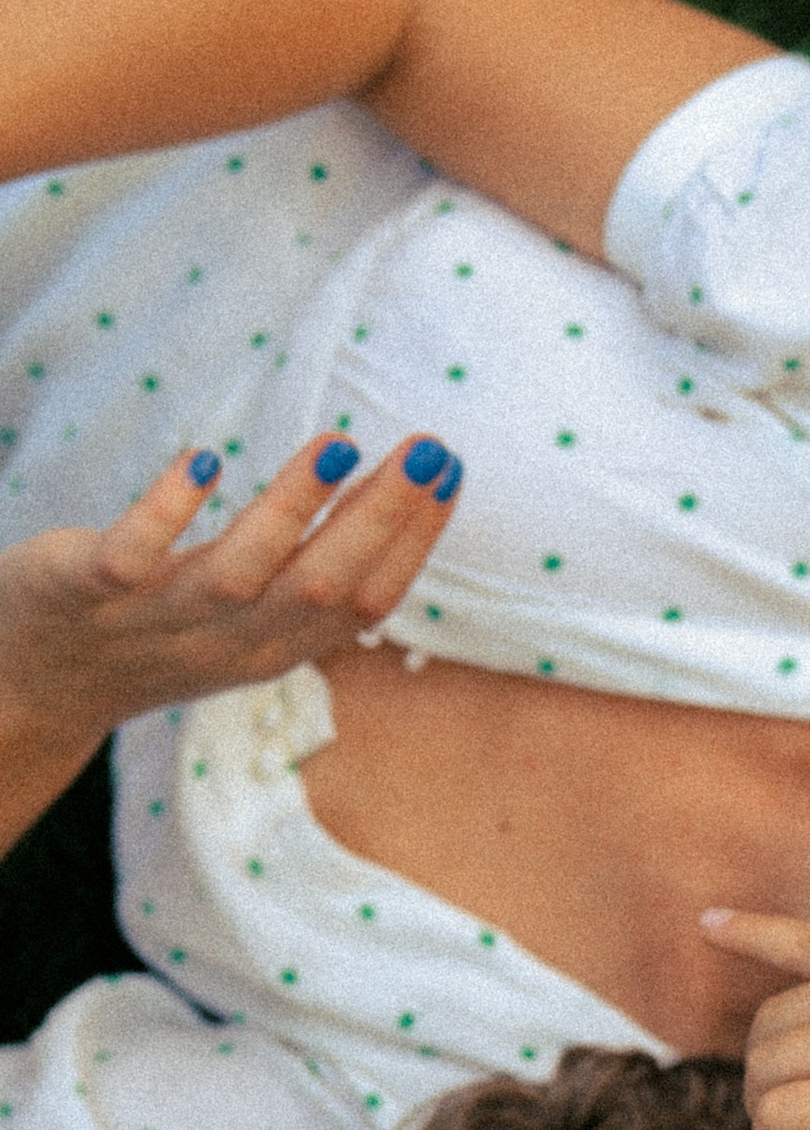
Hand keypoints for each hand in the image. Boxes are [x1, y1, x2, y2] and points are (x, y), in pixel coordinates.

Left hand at [0, 430, 461, 753]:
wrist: (35, 685)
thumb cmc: (154, 631)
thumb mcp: (247, 618)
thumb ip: (309, 574)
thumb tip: (394, 506)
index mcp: (275, 648)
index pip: (366, 604)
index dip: (413, 542)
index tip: (447, 474)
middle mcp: (227, 641)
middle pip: (320, 588)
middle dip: (381, 517)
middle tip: (428, 451)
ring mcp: (155, 619)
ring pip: (239, 575)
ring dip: (293, 509)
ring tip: (336, 443)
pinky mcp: (86, 591)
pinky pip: (130, 558)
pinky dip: (166, 512)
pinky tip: (202, 461)